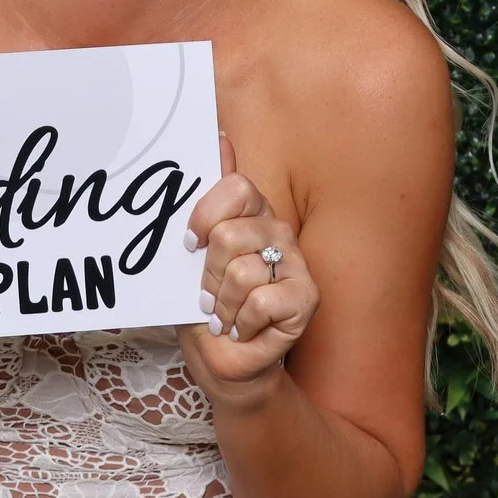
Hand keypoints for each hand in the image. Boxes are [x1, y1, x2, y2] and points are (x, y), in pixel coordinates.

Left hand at [178, 133, 317, 397]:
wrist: (225, 362)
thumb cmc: (206, 308)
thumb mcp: (192, 254)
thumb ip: (205, 197)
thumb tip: (218, 135)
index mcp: (251, 215)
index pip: (234, 187)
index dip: (204, 215)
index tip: (191, 244)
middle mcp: (277, 231)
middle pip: (229, 234)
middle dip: (208, 275)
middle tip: (211, 295)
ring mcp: (296, 264)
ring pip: (241, 272)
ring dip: (222, 306)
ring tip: (226, 316)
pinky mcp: (307, 298)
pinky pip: (261, 301)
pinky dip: (242, 324)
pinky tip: (246, 330)